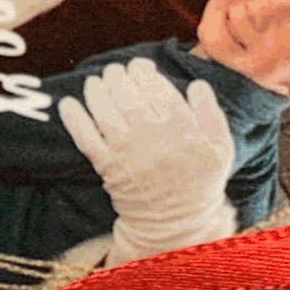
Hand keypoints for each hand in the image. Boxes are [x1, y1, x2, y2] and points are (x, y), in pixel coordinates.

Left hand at [58, 60, 239, 257]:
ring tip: (95, 81)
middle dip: (119, 78)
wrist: (175, 224)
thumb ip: (211, 114)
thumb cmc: (199, 182)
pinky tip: (67, 104)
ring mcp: (128, 155)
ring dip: (97, 92)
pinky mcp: (108, 169)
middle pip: (131, 98)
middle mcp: (154, 140)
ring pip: (107, 114)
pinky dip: (75, 120)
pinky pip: (87, 140)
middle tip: (115, 70)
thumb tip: (196, 85)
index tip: (139, 65)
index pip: (160, 91)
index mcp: (184, 131)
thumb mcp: (221, 148)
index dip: (146, 73)